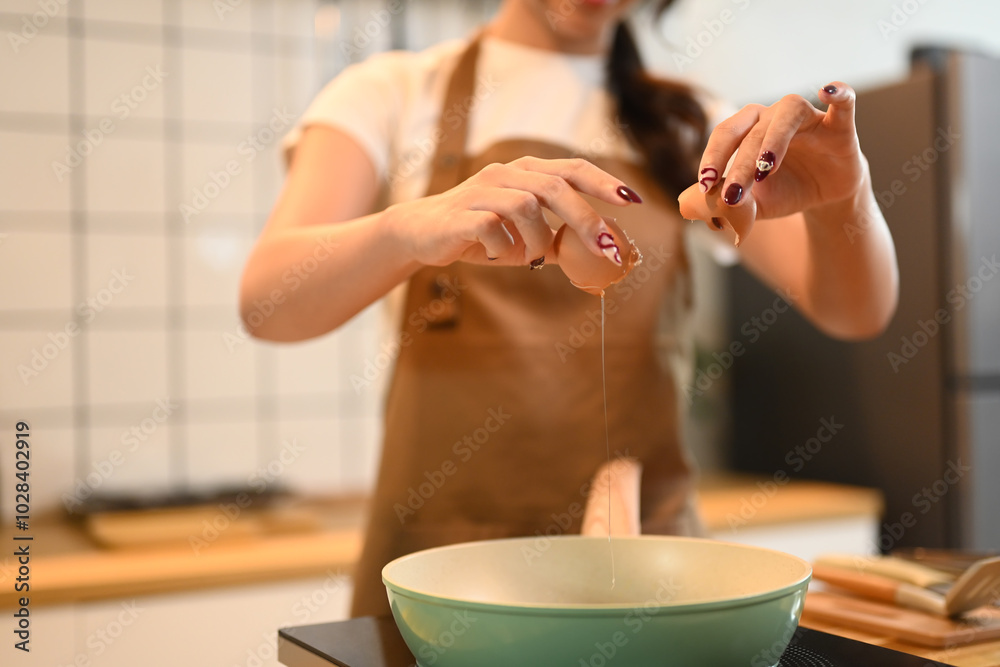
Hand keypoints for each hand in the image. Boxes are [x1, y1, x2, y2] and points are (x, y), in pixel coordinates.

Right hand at [384, 156, 642, 266]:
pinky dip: (506, 248)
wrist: (421, 234)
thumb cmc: (478, 234)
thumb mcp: (522, 237)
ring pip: (526, 207)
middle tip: (607, 248)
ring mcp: (482, 191)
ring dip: (539, 240)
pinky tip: (501, 257)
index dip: (604, 183)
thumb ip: (555, 240)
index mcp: (524, 173)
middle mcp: (505, 174)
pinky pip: (494, 229)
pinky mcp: (462, 214)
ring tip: (533, 259)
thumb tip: (597, 255)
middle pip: (556, 187)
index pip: (572, 169)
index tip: (633, 202)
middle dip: (586, 218)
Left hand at [696, 82, 866, 221]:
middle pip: (752, 131)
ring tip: (765, 169)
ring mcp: (808, 118)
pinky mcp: (839, 125)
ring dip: (774, 140)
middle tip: (733, 194)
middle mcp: (775, 116)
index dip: (712, 158)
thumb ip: (732, 207)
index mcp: (749, 129)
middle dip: (739, 164)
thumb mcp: (755, 205)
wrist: (825, 195)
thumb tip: (706, 212)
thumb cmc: (784, 191)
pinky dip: (838, 94)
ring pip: (788, 115)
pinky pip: (843, 103)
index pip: (725, 135)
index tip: (705, 186)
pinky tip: (827, 91)